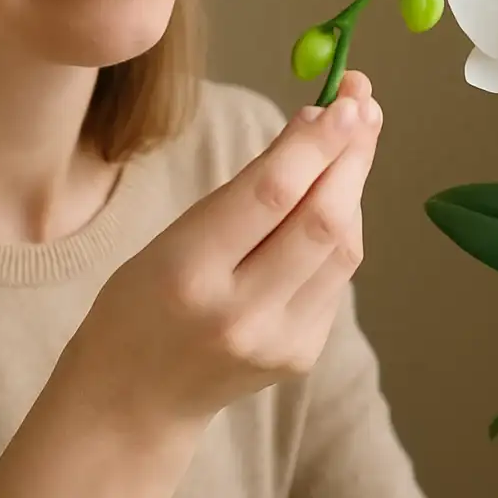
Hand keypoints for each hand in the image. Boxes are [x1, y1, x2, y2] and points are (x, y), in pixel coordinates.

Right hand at [64, 71, 382, 430]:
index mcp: (189, 273)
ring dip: (354, 187)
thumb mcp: (169, 236)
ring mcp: (279, 341)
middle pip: (321, 220)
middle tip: (362, 104)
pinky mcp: (303, 354)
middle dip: (351, 154)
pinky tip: (334, 200)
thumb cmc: (142, 301)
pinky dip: (342, 229)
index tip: (344, 99)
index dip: (317, 141)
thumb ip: (245, 189)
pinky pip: (338, 276)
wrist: (134, 398)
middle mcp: (239, 312)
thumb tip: (317, 124)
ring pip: (343, 247)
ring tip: (354, 140)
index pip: (272, 194)